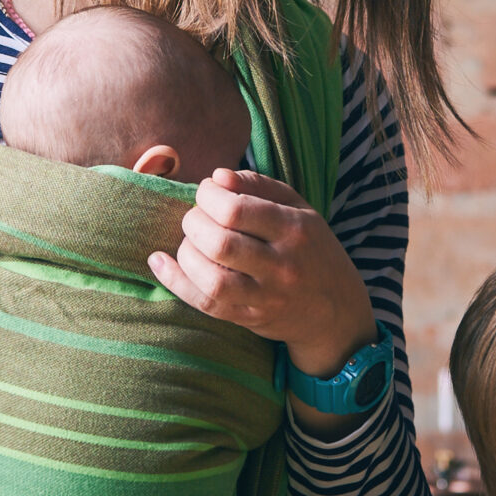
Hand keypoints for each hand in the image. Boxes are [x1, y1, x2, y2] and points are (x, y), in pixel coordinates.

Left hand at [148, 169, 374, 378]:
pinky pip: (205, 303)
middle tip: (196, 217)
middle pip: (220, 242)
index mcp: (295, 230)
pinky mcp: (250, 318)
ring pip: (211, 278)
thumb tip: (217, 176)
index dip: (208, 196)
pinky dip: (175, 282)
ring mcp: (266, 297)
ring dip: (186, 253)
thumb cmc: (312, 250)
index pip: (237, 210)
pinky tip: (159, 262)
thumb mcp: (299, 208)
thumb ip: (258, 185)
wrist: (335, 313)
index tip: (206, 192)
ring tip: (189, 240)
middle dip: (194, 222)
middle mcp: (282, 265)